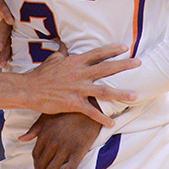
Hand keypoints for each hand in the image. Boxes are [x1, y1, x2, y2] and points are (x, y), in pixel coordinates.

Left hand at [0, 0, 14, 66]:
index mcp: (4, 3)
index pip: (7, 8)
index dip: (8, 14)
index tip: (10, 21)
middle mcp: (11, 15)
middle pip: (10, 27)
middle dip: (5, 38)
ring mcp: (10, 27)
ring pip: (10, 40)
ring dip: (6, 52)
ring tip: (1, 63)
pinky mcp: (8, 37)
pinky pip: (8, 47)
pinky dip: (5, 56)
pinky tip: (2, 64)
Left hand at [19, 111, 102, 168]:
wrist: (91, 107)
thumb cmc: (68, 111)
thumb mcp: (47, 116)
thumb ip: (34, 129)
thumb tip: (21, 139)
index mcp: (45, 134)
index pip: (36, 155)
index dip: (34, 166)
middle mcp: (53, 142)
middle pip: (42, 165)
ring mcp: (66, 147)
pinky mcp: (78, 151)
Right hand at [23, 46, 138, 126]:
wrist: (29, 89)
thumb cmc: (41, 74)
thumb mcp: (53, 59)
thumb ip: (63, 53)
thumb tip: (65, 44)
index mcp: (75, 62)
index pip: (97, 53)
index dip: (111, 50)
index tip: (125, 48)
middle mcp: (80, 74)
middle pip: (106, 68)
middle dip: (124, 65)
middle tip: (139, 63)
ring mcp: (77, 89)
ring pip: (104, 91)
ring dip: (121, 93)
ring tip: (135, 96)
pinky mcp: (73, 103)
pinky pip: (91, 111)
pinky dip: (102, 118)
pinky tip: (112, 123)